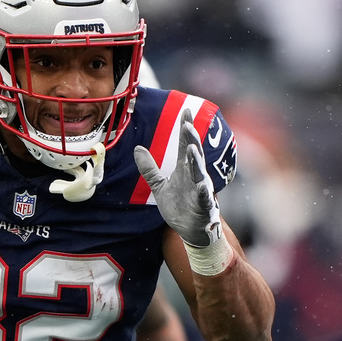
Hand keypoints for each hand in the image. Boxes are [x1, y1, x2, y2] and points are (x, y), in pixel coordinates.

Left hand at [133, 111, 221, 247]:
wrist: (191, 231)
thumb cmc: (179, 206)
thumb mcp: (159, 186)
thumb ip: (149, 168)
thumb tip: (137, 148)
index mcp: (185, 169)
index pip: (185, 144)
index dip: (185, 128)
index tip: (186, 110)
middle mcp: (194, 176)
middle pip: (193, 154)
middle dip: (191, 139)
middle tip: (187, 125)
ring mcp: (200, 190)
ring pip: (200, 173)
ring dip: (196, 160)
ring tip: (191, 148)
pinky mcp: (203, 206)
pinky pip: (204, 198)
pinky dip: (203, 193)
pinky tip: (202, 186)